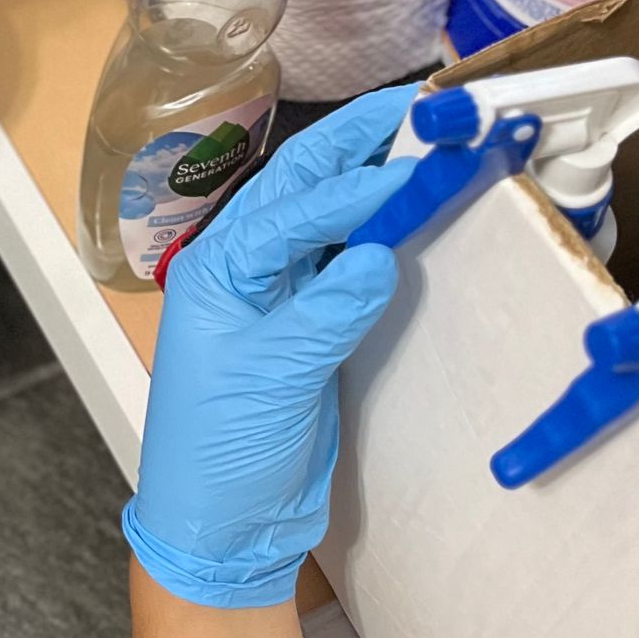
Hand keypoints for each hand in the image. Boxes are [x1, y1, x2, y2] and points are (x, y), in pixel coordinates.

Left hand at [124, 85, 417, 608]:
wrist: (223, 528)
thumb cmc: (222, 453)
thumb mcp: (272, 381)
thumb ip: (326, 315)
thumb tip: (378, 253)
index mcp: (217, 271)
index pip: (289, 209)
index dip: (350, 184)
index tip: (409, 162)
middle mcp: (243, 272)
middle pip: (301, 191)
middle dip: (354, 146)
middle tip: (415, 109)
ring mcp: (278, 299)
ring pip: (326, 222)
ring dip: (370, 183)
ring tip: (421, 144)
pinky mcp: (310, 330)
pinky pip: (345, 267)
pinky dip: (379, 237)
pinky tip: (412, 217)